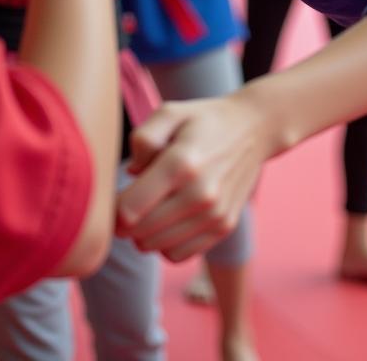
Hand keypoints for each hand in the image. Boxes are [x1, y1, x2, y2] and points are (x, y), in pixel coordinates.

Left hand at [116, 94, 271, 261]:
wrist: (255, 128)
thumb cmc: (203, 119)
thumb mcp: (169, 112)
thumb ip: (142, 139)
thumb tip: (132, 175)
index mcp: (181, 163)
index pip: (128, 211)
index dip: (111, 209)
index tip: (114, 196)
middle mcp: (200, 193)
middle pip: (138, 233)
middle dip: (124, 222)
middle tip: (130, 200)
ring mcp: (214, 214)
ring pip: (155, 247)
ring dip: (143, 234)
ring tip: (150, 207)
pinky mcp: (224, 226)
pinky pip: (177, 254)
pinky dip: (165, 243)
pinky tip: (168, 219)